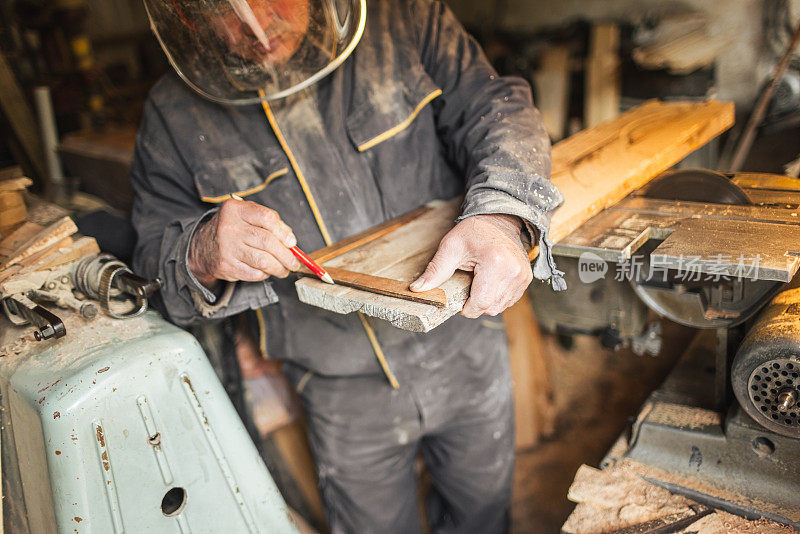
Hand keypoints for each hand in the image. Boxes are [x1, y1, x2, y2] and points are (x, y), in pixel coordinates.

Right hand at [188, 198, 301, 287]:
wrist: (203, 246)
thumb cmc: (233, 229)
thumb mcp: (245, 216)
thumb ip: (268, 223)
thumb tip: (291, 241)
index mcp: (235, 209)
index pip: (266, 218)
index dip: (284, 231)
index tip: (292, 243)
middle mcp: (229, 227)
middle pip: (267, 241)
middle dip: (286, 255)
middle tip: (294, 262)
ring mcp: (227, 247)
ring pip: (263, 260)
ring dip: (279, 267)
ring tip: (285, 269)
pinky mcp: (226, 266)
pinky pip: (254, 273)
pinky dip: (265, 274)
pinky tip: (267, 271)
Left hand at [409, 214, 532, 317]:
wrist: (499, 219)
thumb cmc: (474, 231)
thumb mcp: (451, 247)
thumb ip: (435, 270)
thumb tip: (417, 289)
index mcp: (495, 264)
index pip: (481, 303)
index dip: (467, 308)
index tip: (459, 298)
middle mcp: (513, 272)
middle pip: (490, 308)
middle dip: (475, 303)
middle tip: (468, 284)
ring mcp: (522, 277)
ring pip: (500, 307)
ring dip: (486, 300)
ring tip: (479, 280)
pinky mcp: (526, 279)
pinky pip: (508, 301)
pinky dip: (496, 296)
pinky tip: (489, 281)